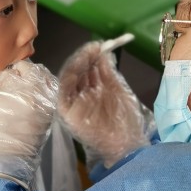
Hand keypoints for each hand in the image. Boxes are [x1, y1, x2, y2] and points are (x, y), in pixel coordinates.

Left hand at [0, 60, 57, 187]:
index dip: (31, 75)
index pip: (40, 73)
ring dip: (2, 83)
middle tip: (11, 92)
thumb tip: (28, 91)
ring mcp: (10, 90)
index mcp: (46, 99)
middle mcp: (30, 90)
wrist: (2, 161)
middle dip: (16, 76)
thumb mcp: (40, 124)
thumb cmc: (22, 148)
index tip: (26, 81)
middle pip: (23, 69)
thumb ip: (37, 103)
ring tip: (0, 101)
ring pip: (5, 75)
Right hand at [58, 42, 151, 166]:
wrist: (127, 144)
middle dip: (85, 56)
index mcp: (91, 92)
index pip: (86, 70)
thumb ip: (108, 73)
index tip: (101, 45)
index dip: (91, 56)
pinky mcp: (66, 112)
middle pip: (77, 71)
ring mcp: (73, 104)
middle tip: (95, 46)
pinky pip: (63, 89)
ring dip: (78, 61)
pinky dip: (70, 74)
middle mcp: (80, 96)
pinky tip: (81, 64)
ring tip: (90, 51)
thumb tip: (103, 52)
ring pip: (69, 77)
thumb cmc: (125, 121)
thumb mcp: (118, 90)